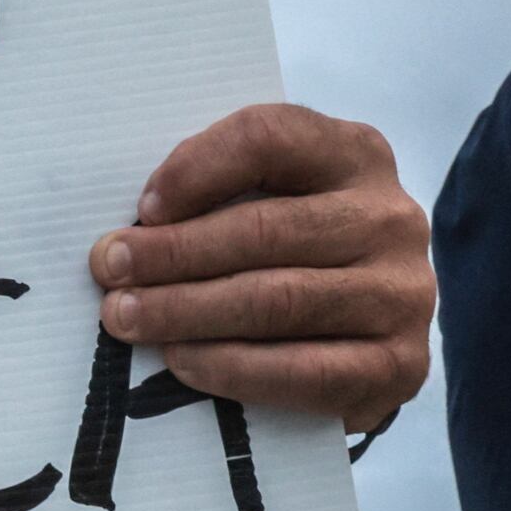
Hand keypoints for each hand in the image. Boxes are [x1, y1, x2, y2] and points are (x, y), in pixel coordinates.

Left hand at [90, 104, 431, 430]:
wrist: (368, 337)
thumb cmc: (294, 254)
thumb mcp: (270, 198)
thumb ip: (220, 194)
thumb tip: (133, 231)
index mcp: (355, 155)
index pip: (270, 138)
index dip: (197, 168)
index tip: (142, 208)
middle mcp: (390, 219)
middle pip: (266, 228)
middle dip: (173, 252)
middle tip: (108, 270)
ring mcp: (402, 295)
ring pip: (279, 299)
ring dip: (187, 310)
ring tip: (127, 318)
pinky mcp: (400, 366)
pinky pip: (305, 371)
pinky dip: (233, 368)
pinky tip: (183, 362)